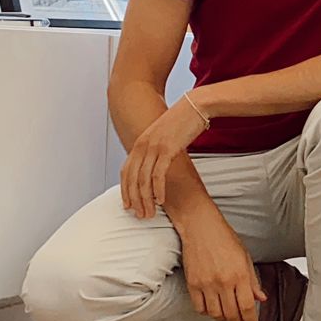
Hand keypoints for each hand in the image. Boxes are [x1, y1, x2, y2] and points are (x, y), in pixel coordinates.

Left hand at [121, 94, 208, 216]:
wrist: (195, 106)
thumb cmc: (183, 120)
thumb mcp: (163, 135)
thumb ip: (156, 148)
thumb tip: (156, 162)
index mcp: (140, 143)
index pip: (126, 172)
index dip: (125, 190)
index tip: (128, 205)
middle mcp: (142, 146)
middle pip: (132, 179)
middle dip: (134, 200)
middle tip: (140, 215)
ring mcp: (154, 147)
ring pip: (143, 180)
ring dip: (146, 200)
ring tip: (151, 213)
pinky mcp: (167, 149)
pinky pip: (158, 175)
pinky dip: (158, 190)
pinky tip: (162, 200)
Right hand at [177, 204, 264, 320]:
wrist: (201, 228)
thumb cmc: (224, 238)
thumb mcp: (245, 258)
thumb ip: (253, 281)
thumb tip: (261, 298)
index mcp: (240, 275)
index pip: (247, 307)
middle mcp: (224, 282)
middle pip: (231, 314)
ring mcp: (207, 284)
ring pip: (215, 314)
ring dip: (222, 318)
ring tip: (227, 315)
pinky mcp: (192, 284)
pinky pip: (199, 307)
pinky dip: (206, 312)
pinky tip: (212, 308)